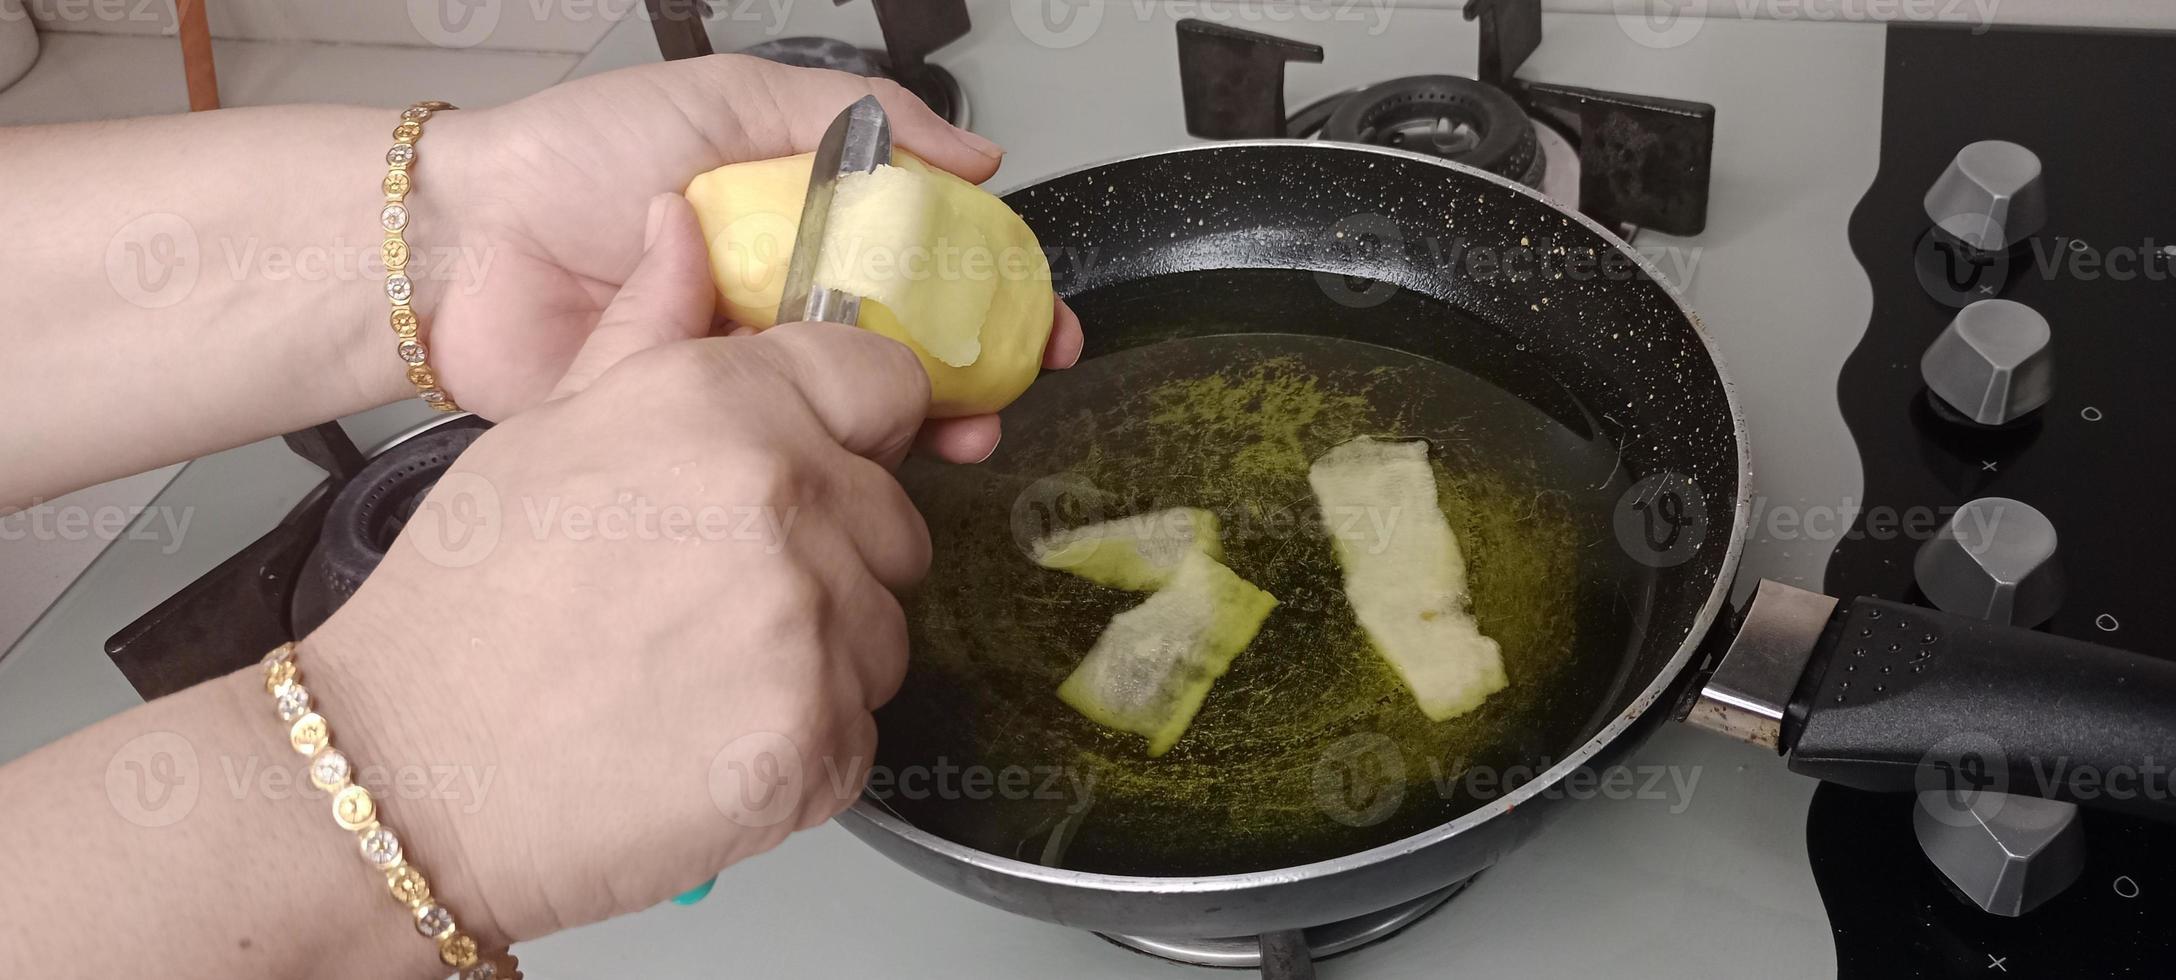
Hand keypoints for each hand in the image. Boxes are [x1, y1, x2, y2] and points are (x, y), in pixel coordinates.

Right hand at [303, 195, 929, 943]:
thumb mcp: (546, 432)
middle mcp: (784, 499)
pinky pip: (860, 730)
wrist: (404, 773)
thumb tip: (685, 224)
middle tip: (714, 600)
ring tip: (697, 676)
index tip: (829, 465)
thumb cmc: (461, 607)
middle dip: (831, 557)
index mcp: (723, 404)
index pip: (886, 385)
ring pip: (881, 631)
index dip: (863, 430)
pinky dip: (801, 742)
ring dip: (819, 655)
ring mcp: (811, 626)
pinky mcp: (819, 741)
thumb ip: (649, 330)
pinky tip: (705, 739)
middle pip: (892, 522)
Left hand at [415, 55, 1081, 460]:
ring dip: (927, 428)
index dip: (993, 292)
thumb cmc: (574, 160)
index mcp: (804, 228)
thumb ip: (850, 118)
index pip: (928, 264)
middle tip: (1016, 386)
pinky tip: (874, 463)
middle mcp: (787, 308)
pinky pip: (788, 460)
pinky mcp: (708, 442)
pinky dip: (839, 470)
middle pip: (912, 351)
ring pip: (863, 415)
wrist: (461, 248)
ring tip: (963, 430)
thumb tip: (975, 150)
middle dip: (980, 375)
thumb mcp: (728, 101)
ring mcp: (752, 380)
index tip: (1039, 318)